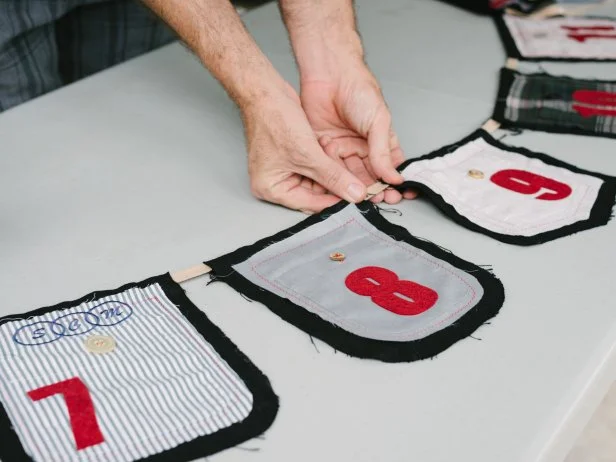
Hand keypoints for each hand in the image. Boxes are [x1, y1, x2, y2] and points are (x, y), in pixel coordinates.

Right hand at [243, 82, 368, 212]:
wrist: (266, 91)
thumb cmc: (274, 120)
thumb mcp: (308, 154)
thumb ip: (334, 177)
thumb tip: (354, 194)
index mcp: (271, 189)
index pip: (309, 204)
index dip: (334, 200)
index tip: (356, 196)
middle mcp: (276, 182)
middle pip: (314, 193)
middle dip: (333, 181)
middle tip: (353, 176)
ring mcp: (283, 169)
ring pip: (317, 178)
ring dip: (330, 166)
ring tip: (336, 153)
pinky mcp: (292, 156)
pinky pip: (314, 164)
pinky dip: (324, 157)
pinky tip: (329, 145)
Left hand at [300, 61, 416, 203]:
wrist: (330, 74)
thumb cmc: (359, 91)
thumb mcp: (378, 122)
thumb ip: (383, 151)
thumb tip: (393, 177)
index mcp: (380, 142)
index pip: (389, 168)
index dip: (393, 183)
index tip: (397, 196)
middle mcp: (361, 148)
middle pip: (368, 177)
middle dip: (373, 190)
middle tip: (377, 201)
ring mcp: (341, 150)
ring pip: (348, 177)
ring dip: (353, 189)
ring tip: (359, 199)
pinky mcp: (322, 149)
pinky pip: (328, 169)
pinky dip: (332, 180)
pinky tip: (339, 189)